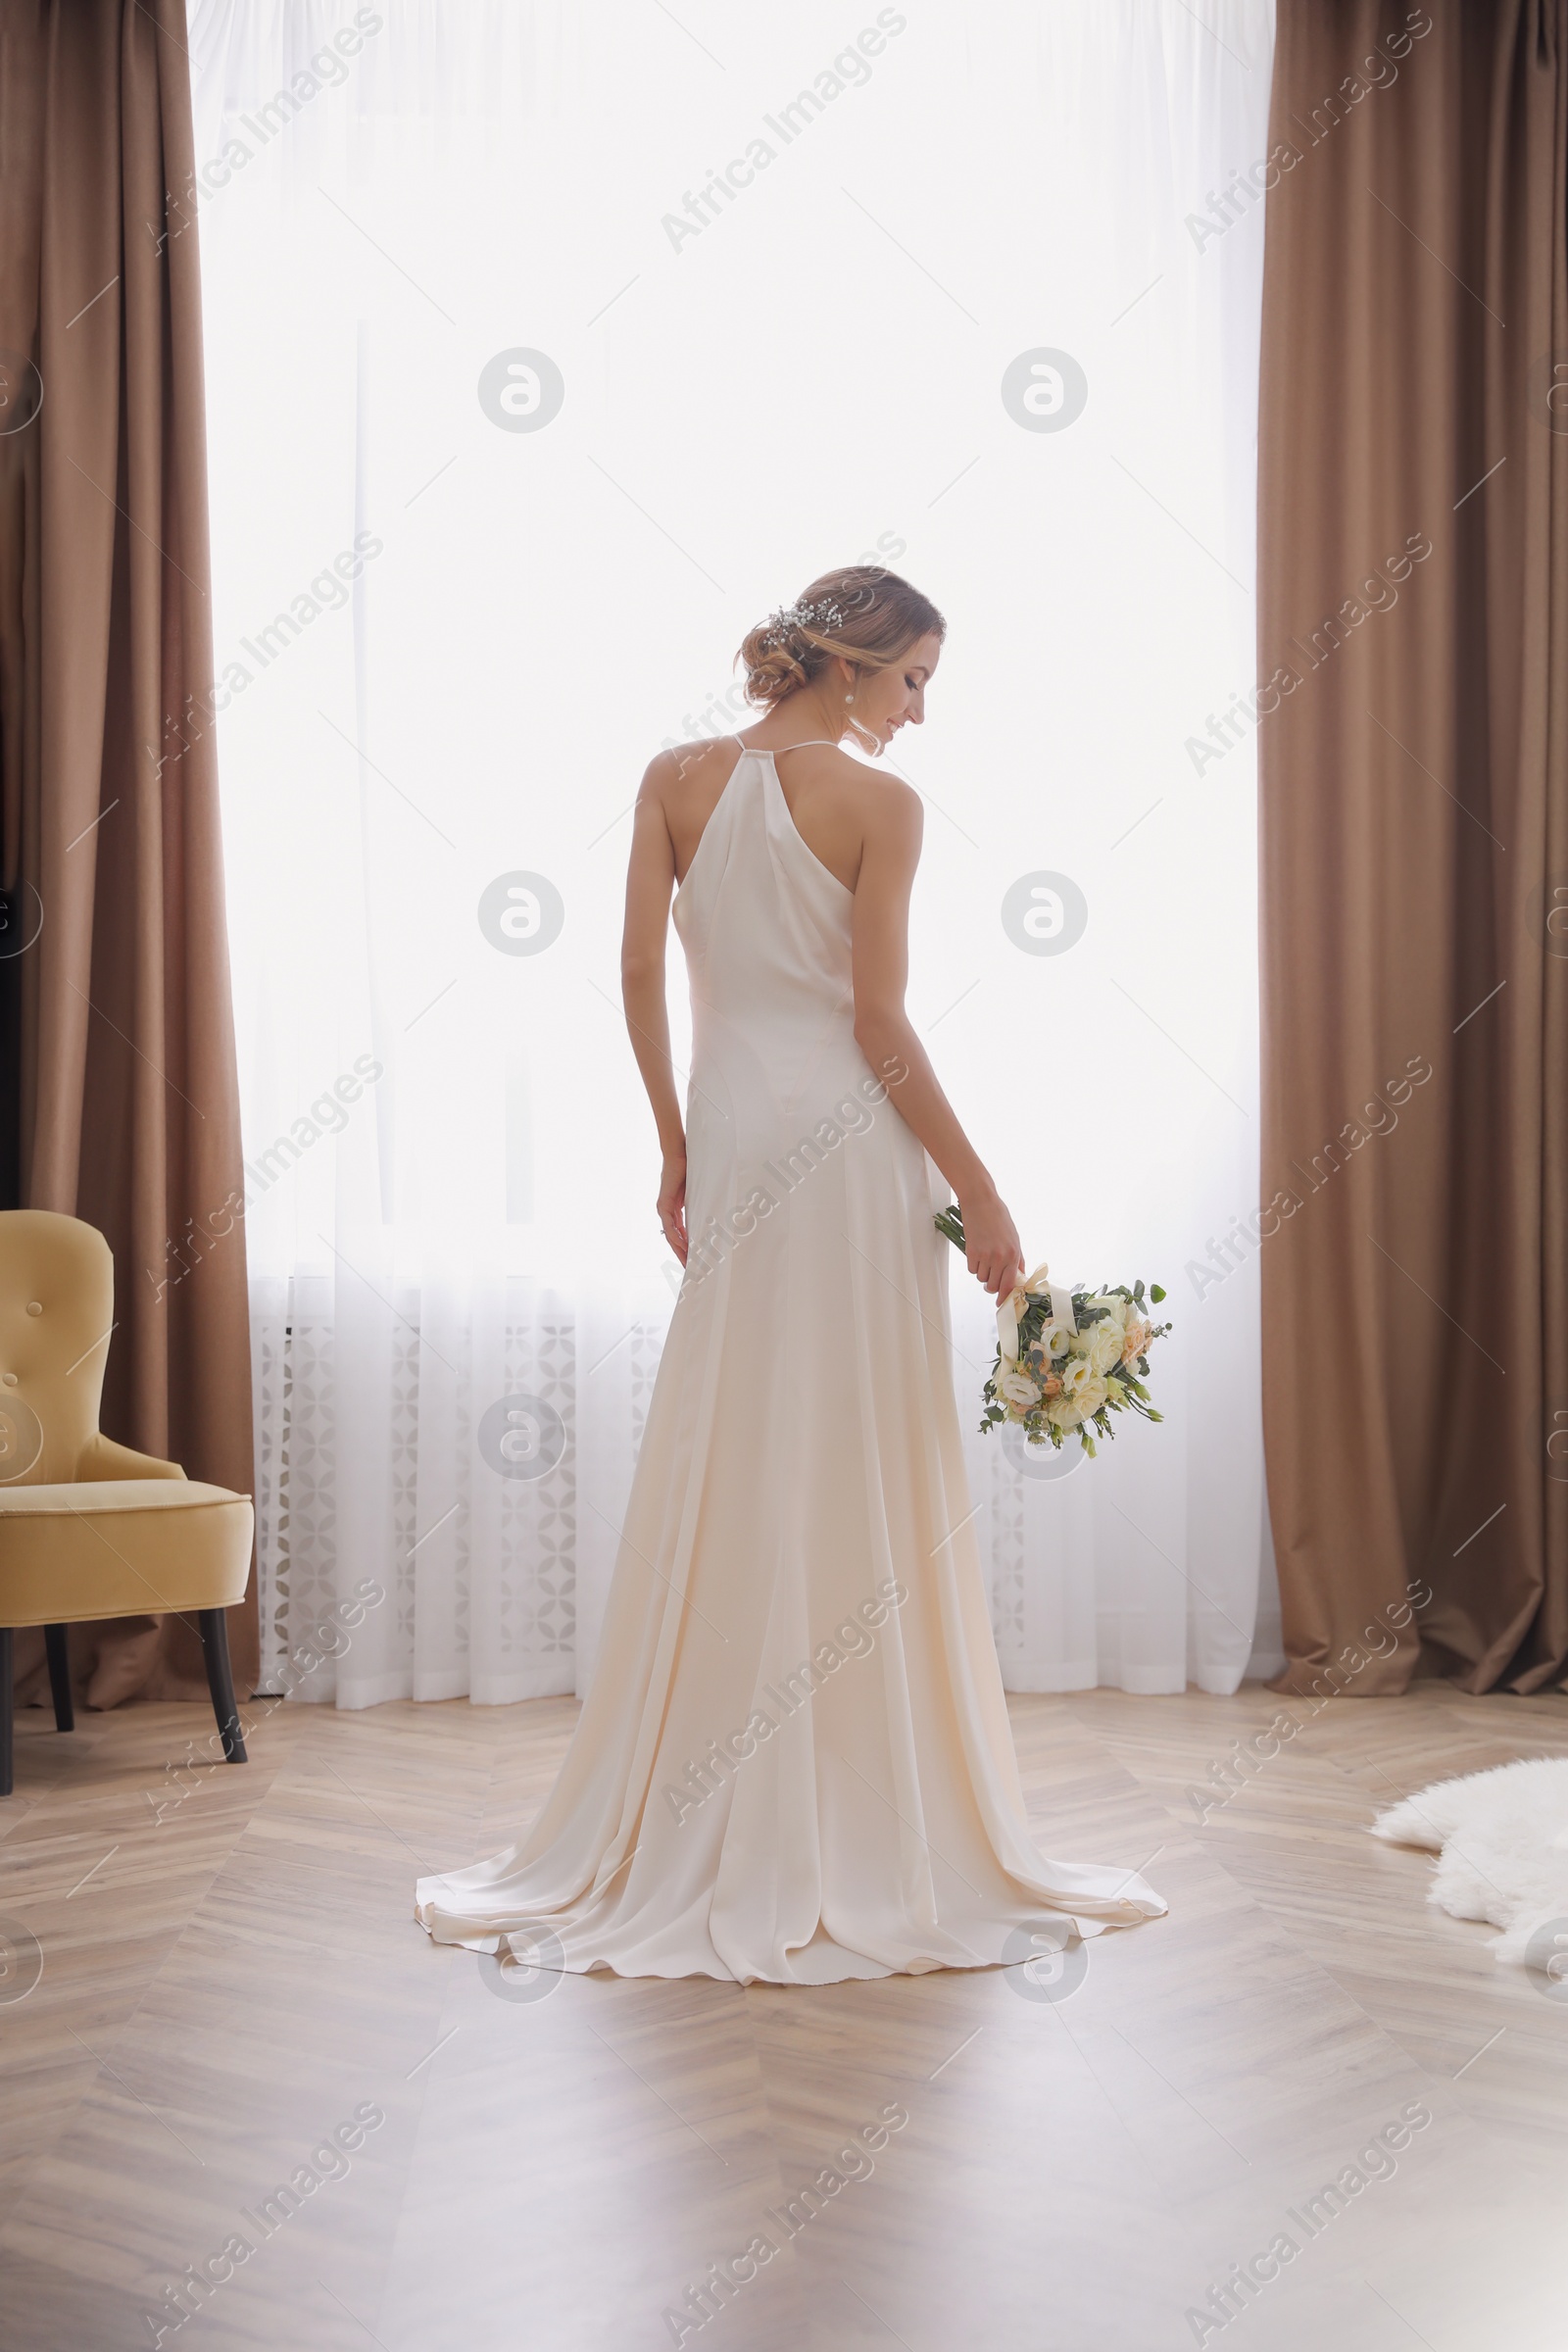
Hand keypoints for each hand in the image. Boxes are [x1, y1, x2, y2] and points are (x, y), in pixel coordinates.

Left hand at [658, 1147, 687, 1263]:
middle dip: (682, 1255)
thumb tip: (712, 1213)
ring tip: (688, 1263)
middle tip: (691, 1269)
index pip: (679, 1233)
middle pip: (674, 1239)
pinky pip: (670, 1227)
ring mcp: (663, 1209)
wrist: (677, 1154)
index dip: (686, 1247)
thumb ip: (697, 1205)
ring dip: (680, 1250)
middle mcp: (666, 1212)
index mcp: (674, 1210)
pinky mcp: (663, 1205)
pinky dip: (677, 1238)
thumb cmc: (687, 1168)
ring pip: (671, 1236)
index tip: (694, 1259)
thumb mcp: (695, 1192)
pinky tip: (684, 1248)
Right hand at [959, 1184, 1022, 1300]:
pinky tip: (977, 1252)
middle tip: (990, 1277)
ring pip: (981, 1278)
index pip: (1010, 1284)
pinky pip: (972, 1269)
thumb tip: (1019, 1275)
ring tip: (984, 1257)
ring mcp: (985, 1255)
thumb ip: (1017, 1259)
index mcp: (1013, 1254)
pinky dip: (974, 1265)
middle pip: (993, 1285)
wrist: (981, 1202)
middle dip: (991, 1285)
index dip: (1005, 1296)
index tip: (1001, 1303)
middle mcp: (1000, 1257)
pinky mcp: (971, 1252)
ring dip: (982, 1273)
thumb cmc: (999, 1217)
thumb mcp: (1014, 1238)